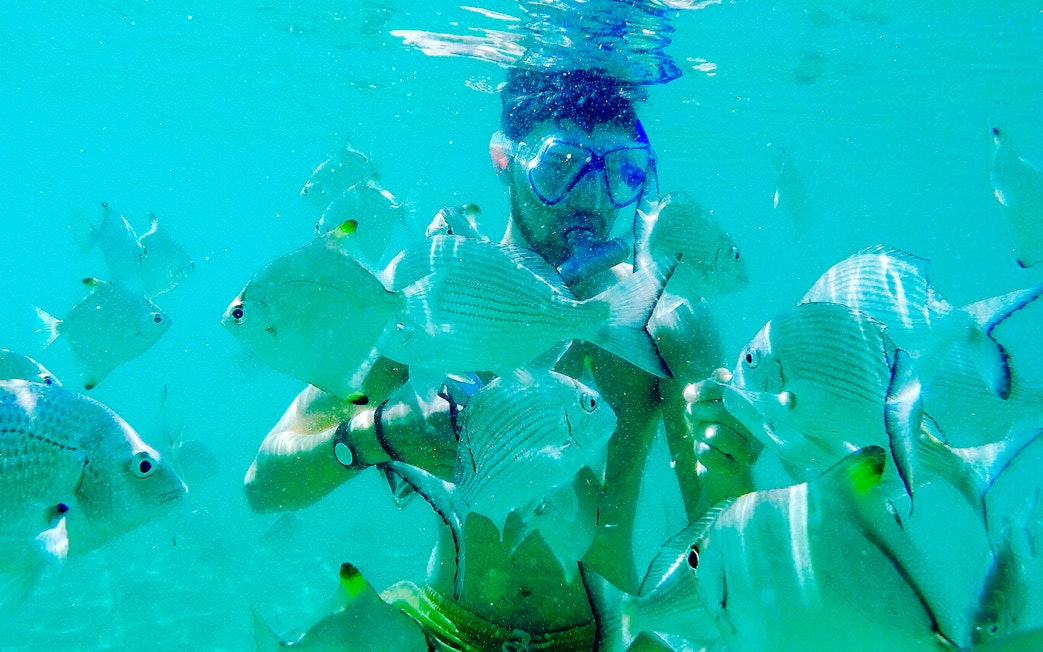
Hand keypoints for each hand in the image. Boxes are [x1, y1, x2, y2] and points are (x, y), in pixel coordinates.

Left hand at [684, 369, 762, 504]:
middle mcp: (756, 431)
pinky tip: (707, 452)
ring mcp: (747, 451)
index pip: (732, 393)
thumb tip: (721, 373)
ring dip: (700, 432)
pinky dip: (700, 450)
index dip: (707, 389)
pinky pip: (707, 452)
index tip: (688, 393)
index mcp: (754, 412)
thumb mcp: (715, 408)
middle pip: (721, 412)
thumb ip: (717, 387)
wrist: (723, 473)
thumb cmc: (718, 435)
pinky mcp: (735, 469)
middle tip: (693, 416)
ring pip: (714, 432)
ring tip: (704, 436)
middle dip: (698, 412)